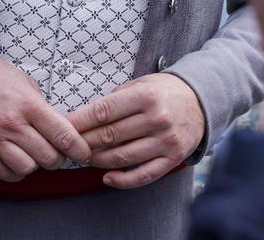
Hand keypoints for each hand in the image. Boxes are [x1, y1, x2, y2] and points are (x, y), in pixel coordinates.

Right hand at [0, 59, 90, 181]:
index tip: (84, 154)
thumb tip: (59, 126)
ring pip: (27, 169)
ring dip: (34, 165)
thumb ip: (42, 106)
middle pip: (48, 157)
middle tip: (55, 152)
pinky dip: (14, 172)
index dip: (79, 150)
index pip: (63, 135)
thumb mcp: (25, 83)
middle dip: (57, 159)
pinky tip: (15, 161)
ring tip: (32, 155)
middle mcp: (14, 125)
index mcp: (29, 105)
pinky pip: (3, 174)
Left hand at [67, 73, 204, 189]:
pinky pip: (143, 175)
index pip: (104, 111)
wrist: (201, 101)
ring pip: (122, 157)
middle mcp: (156, 119)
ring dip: (98, 161)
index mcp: (145, 96)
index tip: (62, 126)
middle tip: (68, 146)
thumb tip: (84, 115)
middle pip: (110, 135)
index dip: (80, 121)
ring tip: (84, 159)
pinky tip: (106, 177)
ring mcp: (165, 141)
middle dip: (84, 142)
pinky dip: (122, 180)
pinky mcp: (172, 159)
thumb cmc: (164, 91)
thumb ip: (116, 98)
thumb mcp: (141, 83)